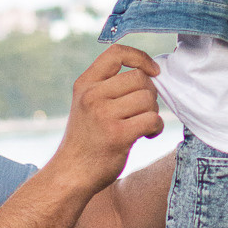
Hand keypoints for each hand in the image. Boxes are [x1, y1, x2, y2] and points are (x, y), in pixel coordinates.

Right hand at [51, 45, 163, 195]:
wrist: (71, 174)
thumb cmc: (86, 140)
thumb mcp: (87, 104)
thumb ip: (109, 87)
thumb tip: (150, 75)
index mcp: (85, 84)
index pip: (116, 53)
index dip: (140, 57)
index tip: (152, 71)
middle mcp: (92, 96)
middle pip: (139, 78)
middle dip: (149, 93)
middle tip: (142, 110)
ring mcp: (104, 115)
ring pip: (148, 99)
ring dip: (153, 113)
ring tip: (142, 125)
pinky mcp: (118, 135)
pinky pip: (152, 119)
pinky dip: (156, 128)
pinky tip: (146, 135)